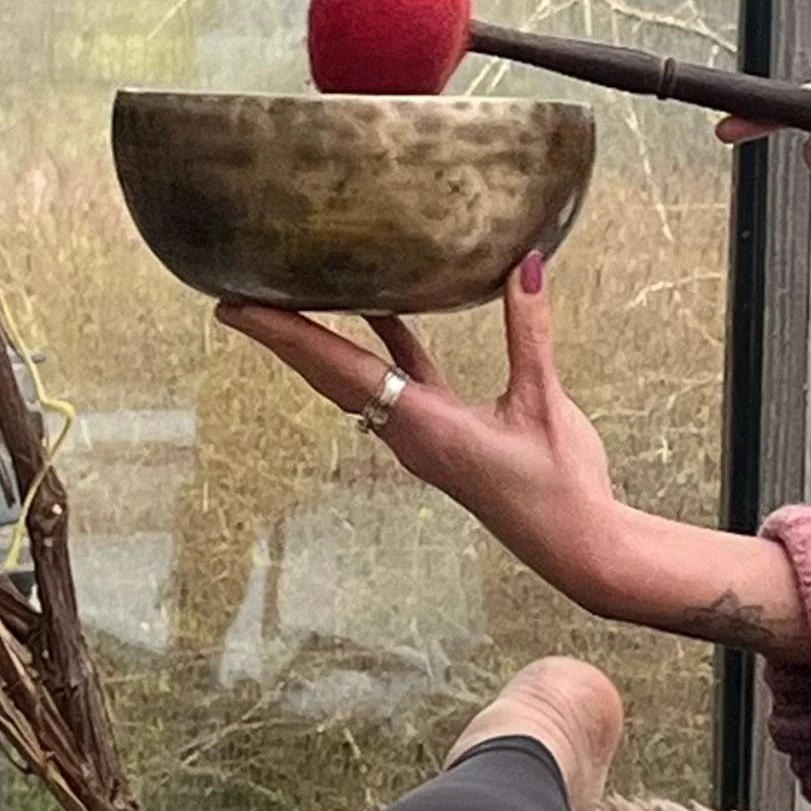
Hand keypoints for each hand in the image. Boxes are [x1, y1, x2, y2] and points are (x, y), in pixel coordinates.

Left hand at [213, 258, 623, 614]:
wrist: (576, 545)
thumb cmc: (559, 486)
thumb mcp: (544, 402)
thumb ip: (530, 332)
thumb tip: (526, 265)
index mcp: (423, 425)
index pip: (338, 368)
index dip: (284, 334)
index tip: (233, 309)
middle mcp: (409, 433)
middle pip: (328, 375)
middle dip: (283, 335)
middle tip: (237, 299)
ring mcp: (422, 437)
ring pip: (357, 379)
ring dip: (324, 341)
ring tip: (293, 300)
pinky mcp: (442, 437)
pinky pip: (397, 381)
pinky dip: (384, 344)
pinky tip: (387, 310)